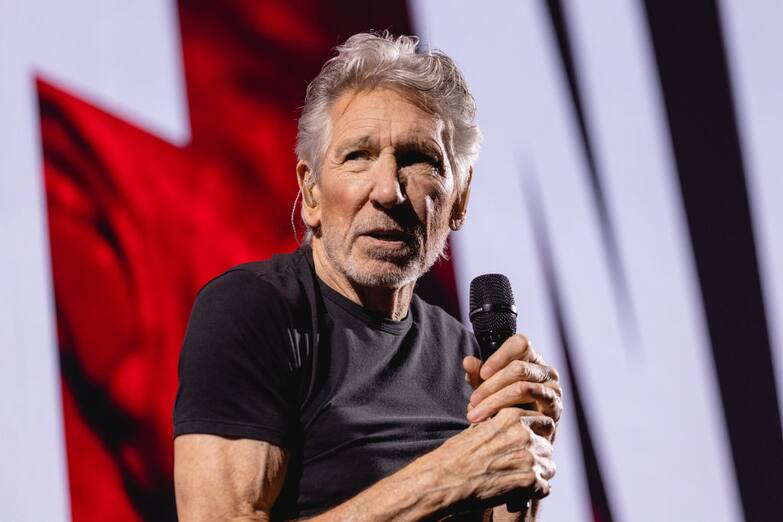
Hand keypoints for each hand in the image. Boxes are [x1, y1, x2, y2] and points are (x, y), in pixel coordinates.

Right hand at [425, 407, 555, 509]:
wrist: (445, 478)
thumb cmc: (456, 454)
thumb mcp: (479, 427)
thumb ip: (501, 424)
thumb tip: (513, 427)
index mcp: (512, 417)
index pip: (545, 422)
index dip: (538, 435)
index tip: (529, 445)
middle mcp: (524, 434)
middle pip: (547, 446)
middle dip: (537, 456)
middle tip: (520, 467)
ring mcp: (529, 457)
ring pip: (548, 467)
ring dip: (536, 475)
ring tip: (517, 480)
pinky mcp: (529, 480)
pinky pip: (544, 487)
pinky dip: (533, 492)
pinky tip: (516, 492)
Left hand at [463, 334, 562, 438]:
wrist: (521, 436)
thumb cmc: (504, 406)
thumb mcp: (487, 389)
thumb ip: (477, 375)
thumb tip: (468, 361)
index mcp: (530, 358)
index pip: (520, 343)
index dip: (500, 356)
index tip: (482, 373)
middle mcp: (546, 371)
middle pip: (518, 367)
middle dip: (491, 385)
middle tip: (473, 400)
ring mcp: (553, 389)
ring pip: (524, 387)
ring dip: (497, 401)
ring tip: (476, 414)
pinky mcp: (555, 410)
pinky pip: (535, 408)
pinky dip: (512, 413)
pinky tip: (497, 419)